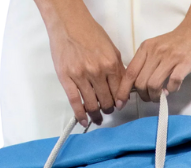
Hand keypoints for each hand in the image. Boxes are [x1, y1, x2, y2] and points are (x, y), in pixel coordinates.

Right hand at [36, 0, 124, 125]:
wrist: (68, 22)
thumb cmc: (89, 33)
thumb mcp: (111, 49)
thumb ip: (118, 69)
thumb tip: (123, 88)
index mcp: (110, 64)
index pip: (119, 92)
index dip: (119, 102)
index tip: (118, 106)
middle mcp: (97, 71)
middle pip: (107, 101)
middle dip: (108, 109)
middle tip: (107, 110)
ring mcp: (81, 76)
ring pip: (92, 104)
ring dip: (96, 114)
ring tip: (97, 117)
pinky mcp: (67, 78)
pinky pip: (75, 102)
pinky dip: (80, 115)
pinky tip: (84, 121)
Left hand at [117, 1, 190, 102]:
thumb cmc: (177, 43)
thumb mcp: (156, 48)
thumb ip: (145, 63)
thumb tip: (135, 85)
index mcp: (146, 49)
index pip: (130, 73)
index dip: (123, 91)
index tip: (121, 103)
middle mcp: (156, 52)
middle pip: (141, 83)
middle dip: (144, 96)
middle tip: (151, 98)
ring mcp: (171, 57)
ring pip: (154, 85)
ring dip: (156, 96)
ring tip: (161, 96)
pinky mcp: (185, 63)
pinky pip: (173, 83)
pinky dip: (171, 91)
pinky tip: (172, 89)